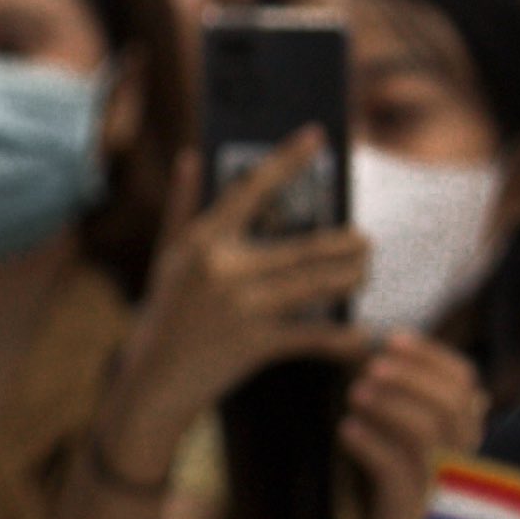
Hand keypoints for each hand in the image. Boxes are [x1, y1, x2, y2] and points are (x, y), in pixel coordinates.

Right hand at [92, 134, 371, 477]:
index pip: (253, 187)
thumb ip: (182, 206)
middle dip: (347, 245)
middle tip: (366, 242)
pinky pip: (313, 335)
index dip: (288, 158)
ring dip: (351, 279)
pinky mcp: (255, 342)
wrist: (153, 383)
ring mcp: (241, 305)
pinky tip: (361, 336)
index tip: (317, 135)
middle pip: (307, 245)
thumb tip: (190, 156)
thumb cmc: (163, 317)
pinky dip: (342, 338)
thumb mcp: (167, 258)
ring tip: (365, 275)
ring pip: (318, 284)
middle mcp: (224, 266)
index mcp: (203, 240)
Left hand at [338, 328, 486, 518]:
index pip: (468, 389)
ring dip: (390, 404)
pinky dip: (370, 445)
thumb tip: (399, 363)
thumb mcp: (421, 469)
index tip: (395, 337)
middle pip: (452, 406)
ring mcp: (450, 500)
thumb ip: (422, 424)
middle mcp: (475, 473)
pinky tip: (346, 431)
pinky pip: (396, 473)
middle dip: (409, 375)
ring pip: (428, 435)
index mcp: (479, 451)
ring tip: (355, 394)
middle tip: (371, 363)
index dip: (432, 359)